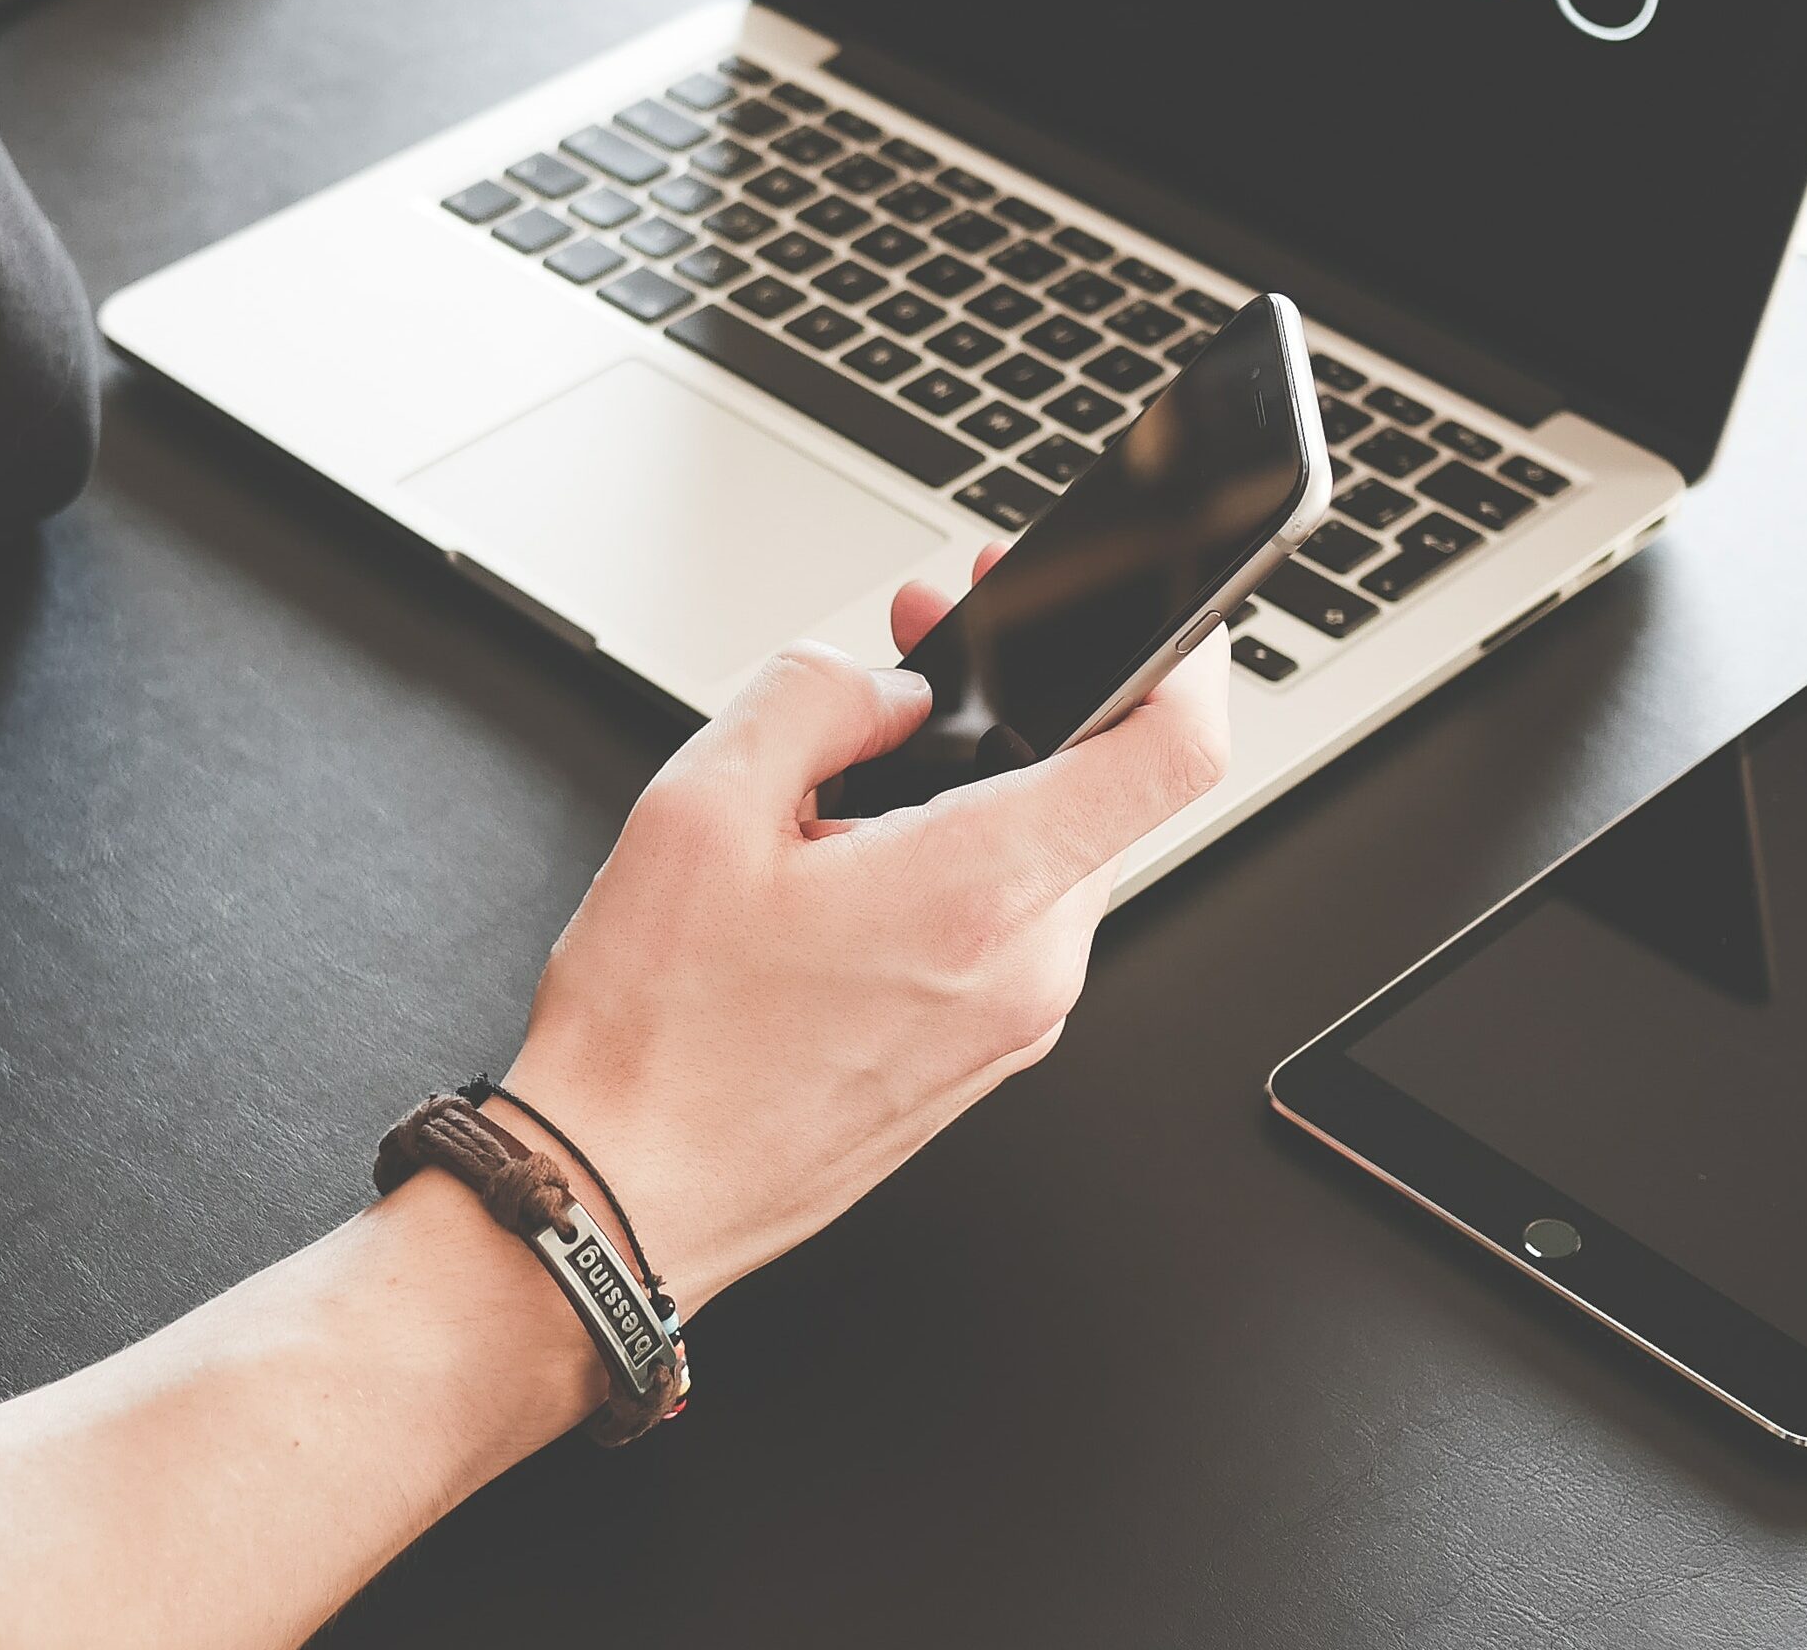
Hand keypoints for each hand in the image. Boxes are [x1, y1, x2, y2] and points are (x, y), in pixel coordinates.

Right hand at [499, 545, 1231, 1305]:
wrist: (623, 1195)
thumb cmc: (655, 1039)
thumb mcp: (698, 807)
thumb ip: (813, 697)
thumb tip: (888, 686)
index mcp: (977, 895)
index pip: (1171, 754)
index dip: (1183, 655)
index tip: (1151, 612)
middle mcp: (1026, 969)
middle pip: (1100, 792)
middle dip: (1020, 701)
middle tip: (921, 647)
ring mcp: (1012, 1024)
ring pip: (1049, 856)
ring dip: (978, 788)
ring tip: (845, 781)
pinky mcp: (982, 1056)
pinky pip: (1010, 926)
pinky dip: (958, 867)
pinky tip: (850, 865)